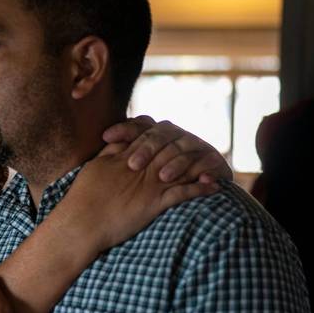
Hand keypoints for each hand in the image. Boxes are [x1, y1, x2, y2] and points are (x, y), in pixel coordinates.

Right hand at [55, 140, 219, 251]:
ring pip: (182, 168)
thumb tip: (120, 140)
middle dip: (189, 146)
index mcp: (126, 156)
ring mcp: (149, 185)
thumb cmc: (83, 198)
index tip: (178, 137)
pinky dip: (201, 189)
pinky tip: (213, 187)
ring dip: (200, 166)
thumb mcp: (95, 166)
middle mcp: (141, 167)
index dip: (167, 135)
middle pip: (172, 148)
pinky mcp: (155, 204)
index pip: (152, 137)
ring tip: (216, 166)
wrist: (81, 223)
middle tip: (203, 148)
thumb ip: (110, 152)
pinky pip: (184, 193)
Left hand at [102, 116, 230, 182]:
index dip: (124, 129)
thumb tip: (100, 140)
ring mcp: (196, 146)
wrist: (194, 187)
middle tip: (133, 165)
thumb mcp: (138, 164)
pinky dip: (204, 170)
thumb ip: (121, 151)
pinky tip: (199, 179)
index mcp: (156, 133)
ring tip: (163, 176)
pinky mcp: (213, 161)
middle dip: (146, 149)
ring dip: (174, 162)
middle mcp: (176, 135)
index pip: (139, 125)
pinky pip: (209, 162)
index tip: (105, 137)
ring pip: (183, 147)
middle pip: (160, 134)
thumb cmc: (157, 178)